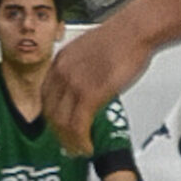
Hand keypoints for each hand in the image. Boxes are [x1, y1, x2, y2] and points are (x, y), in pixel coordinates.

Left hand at [44, 6, 152, 150]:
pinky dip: (81, 140)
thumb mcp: (89, 50)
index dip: (51, 115)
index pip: (46, 96)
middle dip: (58, 133)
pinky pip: (78, 125)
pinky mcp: (90, 94)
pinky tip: (88, 146)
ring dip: (70, 141)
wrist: (134, 30)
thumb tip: (85, 83)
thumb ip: (81, 68)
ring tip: (79, 150)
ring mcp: (74, 83)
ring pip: (62, 123)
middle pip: (50, 112)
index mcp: (61, 60)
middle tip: (68, 144)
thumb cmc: (121, 37)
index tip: (58, 126)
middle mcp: (62, 71)